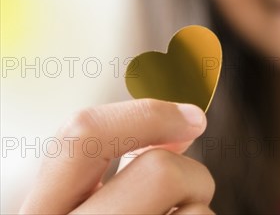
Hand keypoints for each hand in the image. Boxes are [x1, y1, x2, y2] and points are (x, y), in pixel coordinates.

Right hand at [19, 99, 214, 213]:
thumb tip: (189, 119)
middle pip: (159, 171)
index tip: (194, 116)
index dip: (147, 113)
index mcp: (41, 212)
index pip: (81, 136)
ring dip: (199, 208)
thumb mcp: (92, 203)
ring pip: (197, 207)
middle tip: (190, 193)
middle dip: (190, 174)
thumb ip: (122, 161)